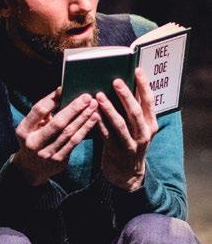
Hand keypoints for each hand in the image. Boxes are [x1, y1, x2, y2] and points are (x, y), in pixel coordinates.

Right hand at [13, 90, 98, 185]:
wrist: (30, 169)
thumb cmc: (32, 139)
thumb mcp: (30, 126)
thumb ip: (43, 111)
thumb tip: (61, 91)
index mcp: (24, 130)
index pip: (38, 111)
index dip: (51, 99)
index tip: (63, 89)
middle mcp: (35, 143)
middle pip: (57, 123)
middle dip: (74, 109)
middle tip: (86, 97)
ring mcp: (47, 153)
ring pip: (69, 133)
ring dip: (83, 117)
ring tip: (93, 105)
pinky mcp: (60, 161)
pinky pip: (75, 142)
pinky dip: (85, 129)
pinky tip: (93, 118)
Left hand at [97, 67, 158, 190]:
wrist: (127, 173)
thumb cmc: (130, 140)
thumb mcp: (137, 126)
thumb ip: (133, 108)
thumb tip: (122, 83)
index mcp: (151, 124)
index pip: (149, 101)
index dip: (144, 85)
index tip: (137, 70)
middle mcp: (144, 134)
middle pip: (135, 112)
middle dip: (125, 95)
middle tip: (115, 81)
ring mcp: (131, 144)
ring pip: (120, 124)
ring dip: (109, 109)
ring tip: (99, 95)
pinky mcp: (116, 152)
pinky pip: (106, 135)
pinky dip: (99, 123)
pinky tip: (92, 113)